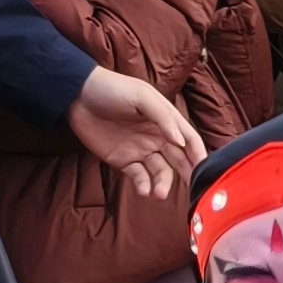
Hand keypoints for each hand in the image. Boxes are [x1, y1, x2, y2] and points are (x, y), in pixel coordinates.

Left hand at [68, 68, 195, 203]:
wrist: (77, 95)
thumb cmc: (113, 89)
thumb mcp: (141, 96)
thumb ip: (163, 118)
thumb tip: (180, 141)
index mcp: (166, 120)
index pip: (189, 139)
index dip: (198, 154)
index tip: (204, 170)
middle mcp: (157, 137)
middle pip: (179, 159)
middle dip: (186, 174)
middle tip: (190, 189)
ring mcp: (140, 150)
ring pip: (160, 172)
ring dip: (163, 184)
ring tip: (159, 193)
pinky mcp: (122, 160)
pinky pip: (139, 176)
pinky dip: (143, 185)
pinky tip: (144, 190)